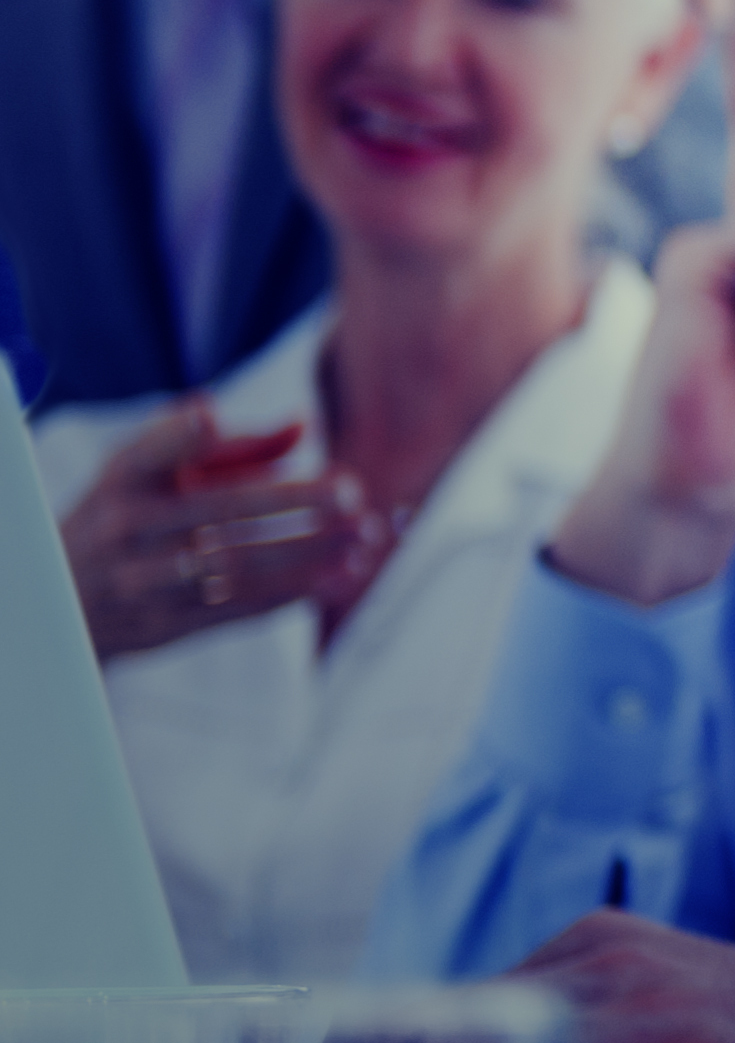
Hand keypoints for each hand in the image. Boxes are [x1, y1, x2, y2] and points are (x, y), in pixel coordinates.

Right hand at [59, 402, 383, 658]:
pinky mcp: (166, 624)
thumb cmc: (129, 515)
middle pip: (216, 513)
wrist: (63, 602)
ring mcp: (145, 581)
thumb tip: (303, 426)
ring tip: (363, 536)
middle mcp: (129, 529)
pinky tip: (340, 576)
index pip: (146, 455)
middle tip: (351, 492)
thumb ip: (230, 450)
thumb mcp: (155, 474)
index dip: (174, 437)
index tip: (208, 419)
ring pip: (235, 566)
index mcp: (123, 480)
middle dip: (289, 502)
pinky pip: (236, 609)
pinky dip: (294, 592)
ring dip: (306, 553)